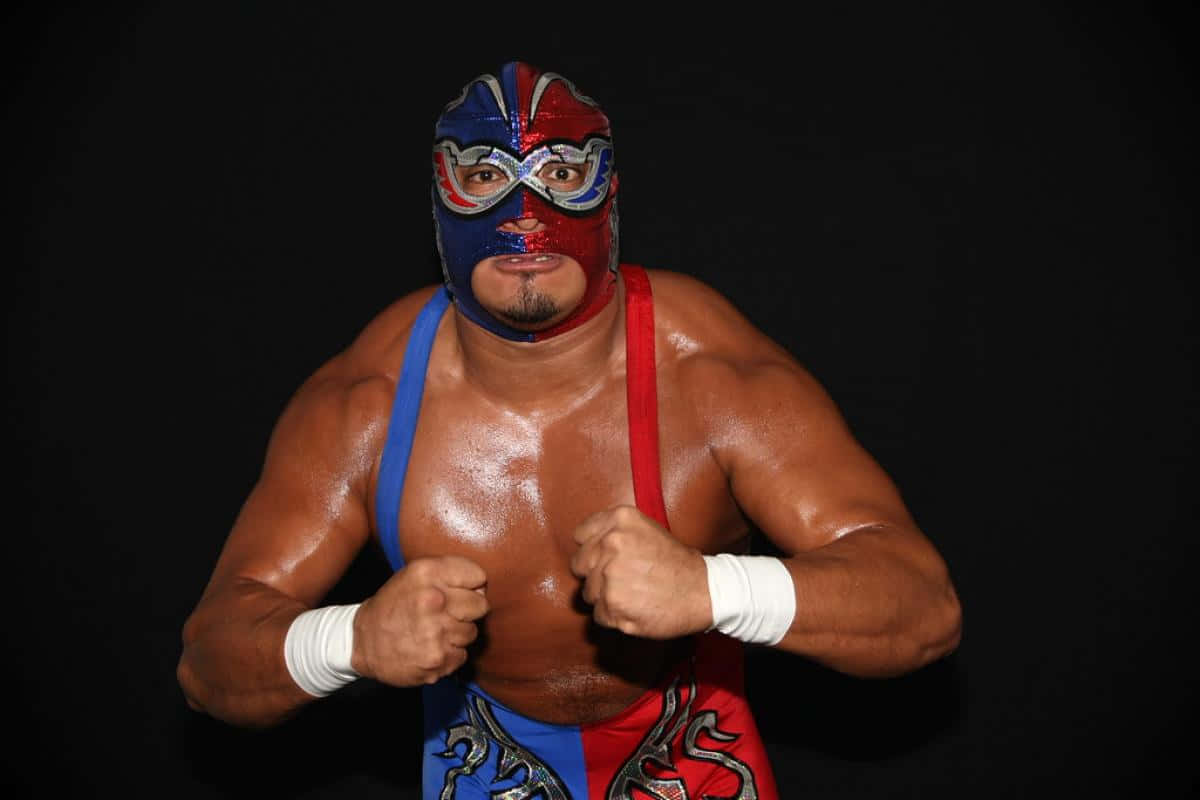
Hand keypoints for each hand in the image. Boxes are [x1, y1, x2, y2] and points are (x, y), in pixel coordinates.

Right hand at [351, 556, 487, 685]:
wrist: (361, 642)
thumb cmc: (393, 605)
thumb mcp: (413, 575)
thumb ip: (449, 573)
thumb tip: (483, 588)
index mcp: (426, 573)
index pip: (477, 575)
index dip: (470, 585)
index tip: (456, 591)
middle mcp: (433, 600)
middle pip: (481, 605)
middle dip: (467, 610)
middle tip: (445, 614)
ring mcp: (436, 632)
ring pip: (472, 632)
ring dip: (457, 634)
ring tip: (433, 632)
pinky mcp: (438, 660)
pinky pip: (462, 655)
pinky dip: (449, 655)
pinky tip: (430, 648)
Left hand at [569, 505, 711, 638]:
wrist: (703, 591)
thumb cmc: (675, 562)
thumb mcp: (646, 528)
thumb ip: (612, 530)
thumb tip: (581, 544)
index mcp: (619, 520)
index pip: (580, 536)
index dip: (592, 549)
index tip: (606, 557)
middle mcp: (611, 543)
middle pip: (579, 565)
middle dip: (595, 574)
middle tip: (622, 579)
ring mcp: (610, 575)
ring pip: (588, 592)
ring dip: (605, 597)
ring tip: (632, 593)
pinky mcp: (613, 605)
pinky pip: (598, 614)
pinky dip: (614, 616)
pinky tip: (634, 608)